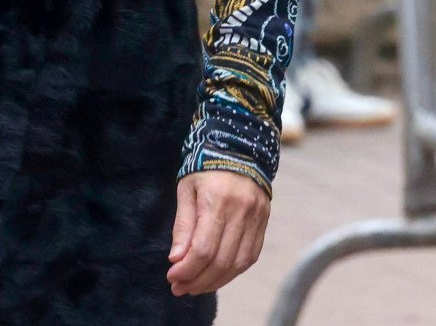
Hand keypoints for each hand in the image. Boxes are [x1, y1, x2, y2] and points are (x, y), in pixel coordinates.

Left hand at [166, 171, 269, 296]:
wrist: (239, 148)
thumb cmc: (205, 168)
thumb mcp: (186, 190)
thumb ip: (183, 226)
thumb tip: (177, 259)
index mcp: (218, 200)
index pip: (204, 248)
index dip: (187, 270)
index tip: (172, 277)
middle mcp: (241, 211)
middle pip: (221, 261)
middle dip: (198, 281)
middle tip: (180, 288)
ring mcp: (257, 218)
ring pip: (238, 264)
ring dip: (215, 281)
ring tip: (195, 287)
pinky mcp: (264, 223)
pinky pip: (250, 257)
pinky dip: (232, 272)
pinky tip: (216, 276)